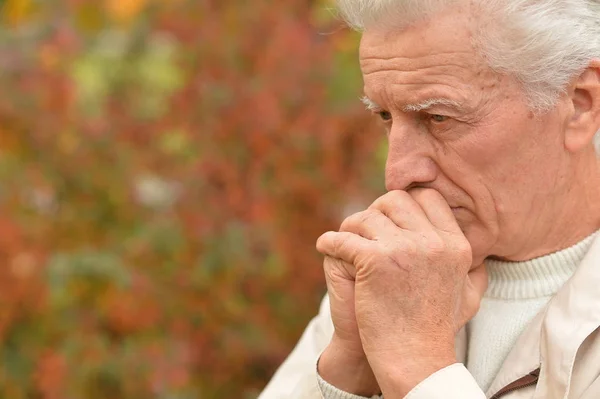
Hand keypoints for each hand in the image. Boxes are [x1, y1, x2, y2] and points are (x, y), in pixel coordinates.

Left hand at [317, 189, 487, 396]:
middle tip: (364, 229)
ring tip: (343, 241)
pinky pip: (343, 238)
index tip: (389, 217)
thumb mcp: (469, 297)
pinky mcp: (375, 262)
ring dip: (351, 227)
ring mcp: (404, 249)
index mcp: (455, 244)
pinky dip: (330, 241)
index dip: (405, 203)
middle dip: (376, 211)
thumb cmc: (436, 330)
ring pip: (366, 216)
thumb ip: (474, 270)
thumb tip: (477, 254)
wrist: (415, 359)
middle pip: (395, 201)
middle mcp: (433, 241)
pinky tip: (325, 246)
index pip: (427, 198)